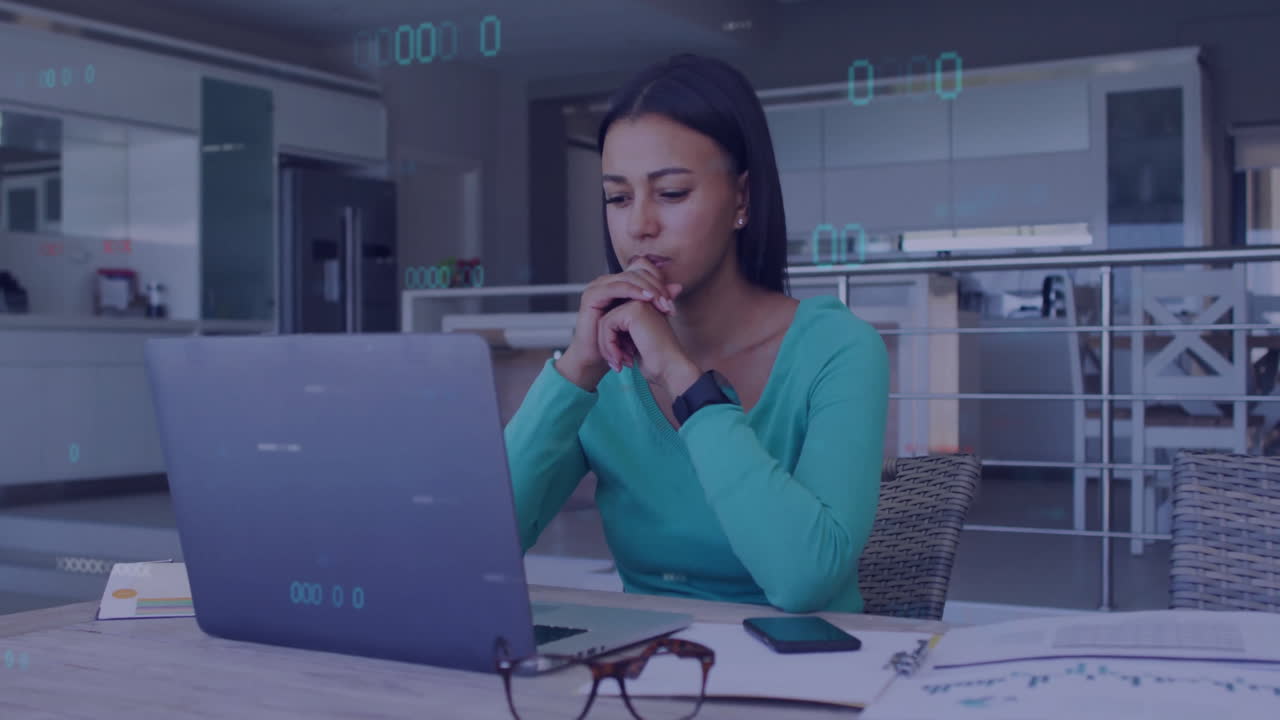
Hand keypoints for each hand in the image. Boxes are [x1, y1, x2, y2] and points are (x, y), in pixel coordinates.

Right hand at [558, 258, 681, 388]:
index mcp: (619, 283)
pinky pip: (617, 287)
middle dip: (657, 287)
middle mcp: (608, 281)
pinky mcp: (592, 294)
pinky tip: (647, 299)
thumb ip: (658, 301)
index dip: (660, 281)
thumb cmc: (620, 343)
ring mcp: (598, 286)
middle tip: (669, 304)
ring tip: (661, 303)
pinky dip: (634, 291)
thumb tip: (679, 287)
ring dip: (649, 289)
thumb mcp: (644, 319)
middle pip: (638, 272)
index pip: (643, 269)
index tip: (672, 302)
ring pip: (629, 277)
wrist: (599, 360)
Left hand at [597, 294, 699, 395]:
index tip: (620, 360)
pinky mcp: (634, 310)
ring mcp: (638, 303)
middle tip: (617, 364)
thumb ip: (620, 335)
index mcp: (643, 308)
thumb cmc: (655, 362)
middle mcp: (641, 301)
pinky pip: (607, 324)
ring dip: (606, 347)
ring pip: (604, 322)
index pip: (613, 321)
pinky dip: (609, 345)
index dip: (611, 342)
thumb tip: (602, 337)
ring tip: (618, 362)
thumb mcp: (633, 345)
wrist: (670, 369)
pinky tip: (620, 358)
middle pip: (606, 319)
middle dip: (607, 344)